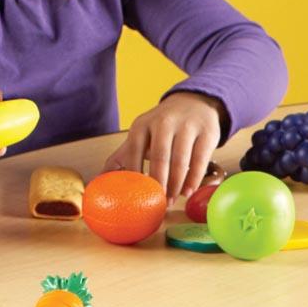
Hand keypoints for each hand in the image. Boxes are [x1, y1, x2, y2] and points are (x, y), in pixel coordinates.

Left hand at [102, 92, 225, 201]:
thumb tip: (100, 180)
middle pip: (159, 157)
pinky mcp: (207, 132)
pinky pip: (200, 159)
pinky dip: (193, 179)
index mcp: (142, 125)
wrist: (193, 103)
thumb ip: (121, 157)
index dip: (134, 175)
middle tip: (157, 203)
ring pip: (180, 160)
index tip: (135, 195)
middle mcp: (163, 122)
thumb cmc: (161, 127)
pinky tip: (188, 192)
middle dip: (158, 183)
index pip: (134, 152)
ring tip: (170, 200)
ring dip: (175, 185)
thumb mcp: (140, 135)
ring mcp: (187, 126)